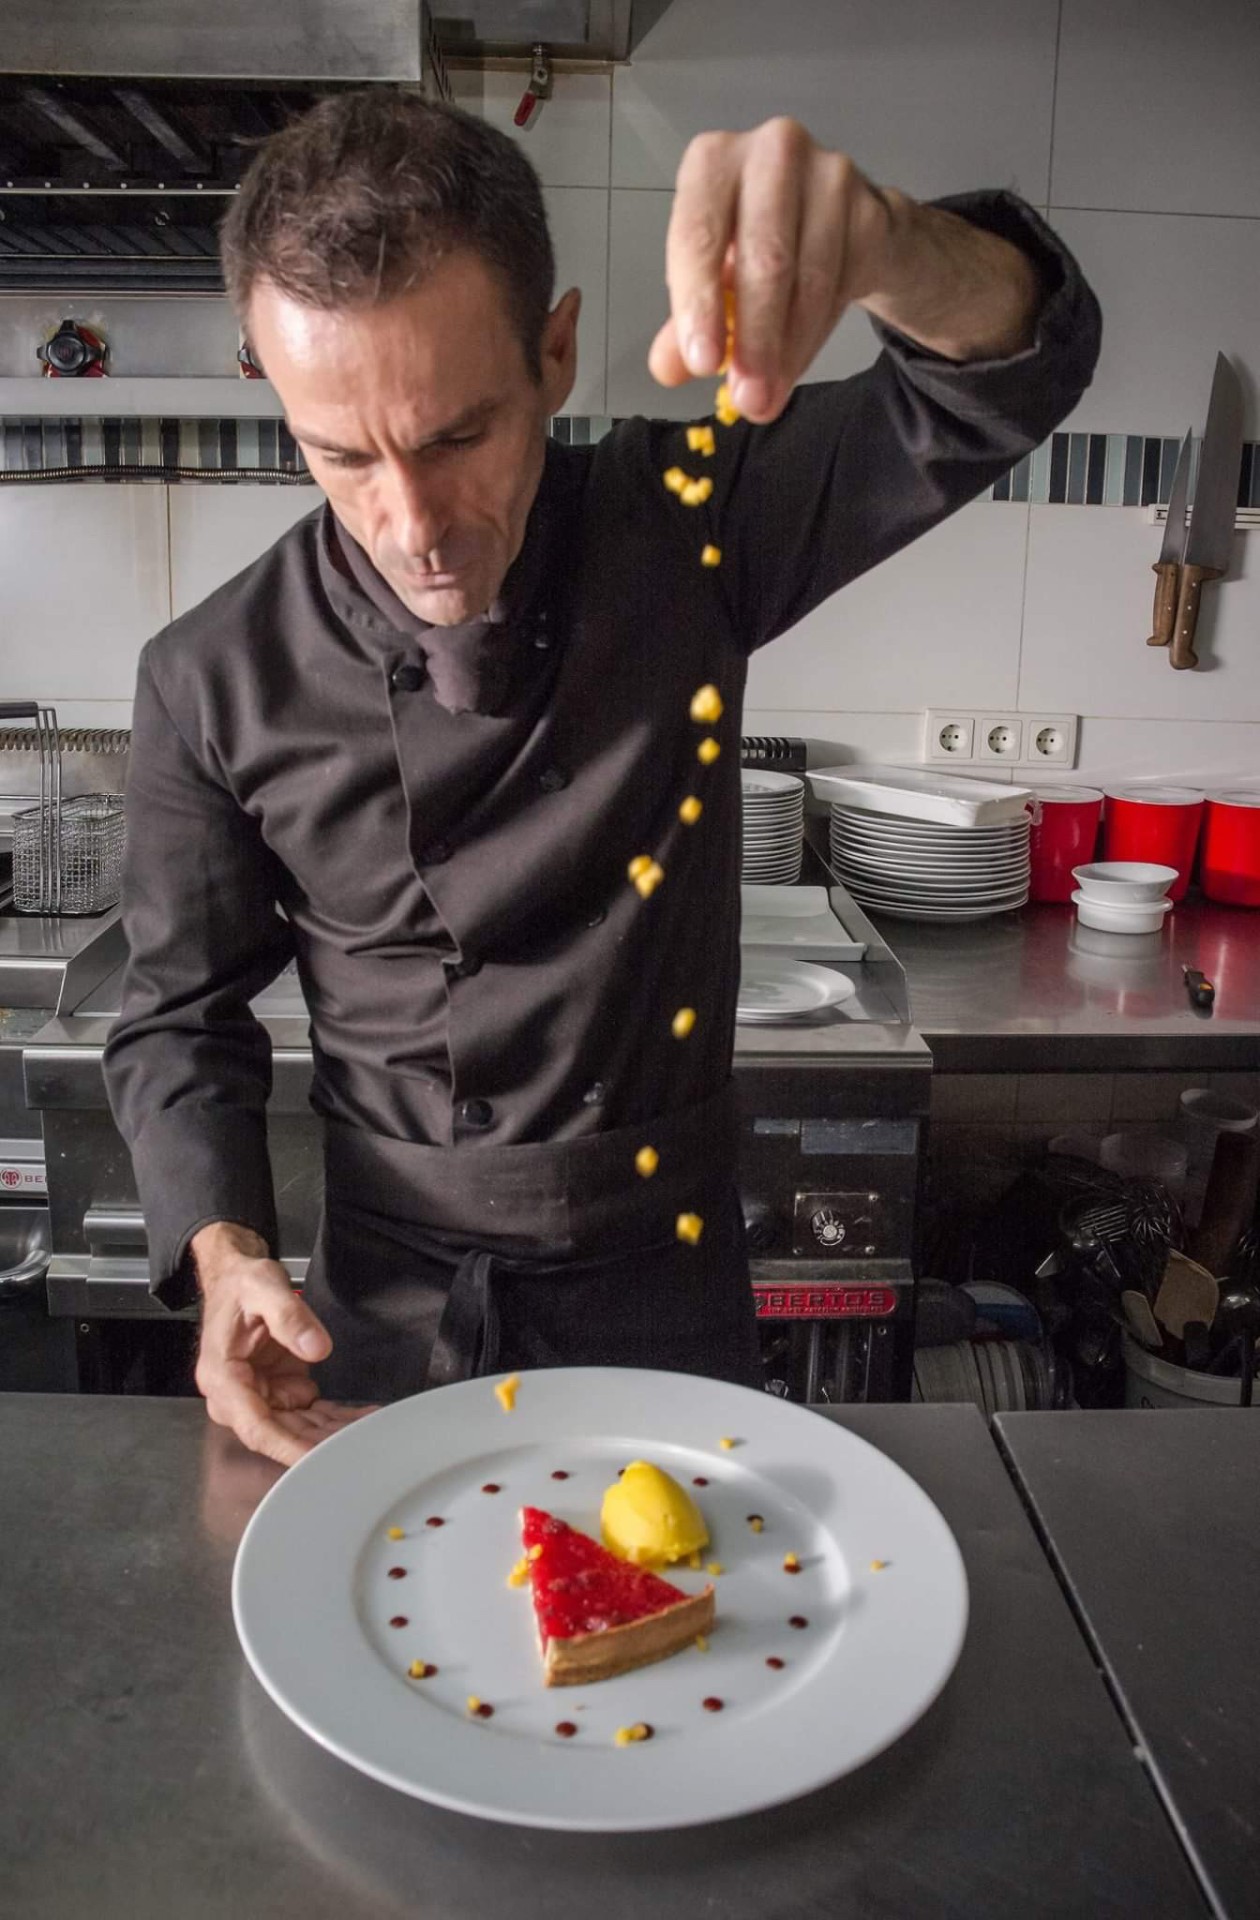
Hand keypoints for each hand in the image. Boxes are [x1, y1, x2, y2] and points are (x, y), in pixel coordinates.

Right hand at [191, 1222, 375, 1467]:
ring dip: (335, 1433)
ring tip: (372, 1428)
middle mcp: (238, 1398)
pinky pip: (309, 1415)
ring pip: (300, 1430)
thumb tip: (316, 1348)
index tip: (319, 1458)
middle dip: (323, 1442)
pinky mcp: (279, 1394)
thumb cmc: (239, 1287)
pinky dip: (336, 1419)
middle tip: (362, 1441)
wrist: (236, 1283)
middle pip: (283, 1435)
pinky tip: (362, 1417)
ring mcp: (261, 1398)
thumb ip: (289, 1317)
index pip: (257, 1427)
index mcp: (223, 1379)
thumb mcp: (262, 1288)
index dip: (290, 1448)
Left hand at [649, 118, 891, 422]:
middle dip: (753, 340)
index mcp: (714, 161)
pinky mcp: (869, 209)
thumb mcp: (714, 280)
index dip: (699, 303)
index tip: (701, 363)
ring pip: (809, 281)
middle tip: (746, 399)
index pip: (698, 233)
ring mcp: (829, 174)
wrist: (847, 225)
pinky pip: (841, 287)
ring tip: (766, 399)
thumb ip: (686, 322)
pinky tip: (794, 367)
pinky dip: (814, 339)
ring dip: (787, 352)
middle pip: (764, 259)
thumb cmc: (764, 243)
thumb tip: (668, 369)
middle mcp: (772, 152)